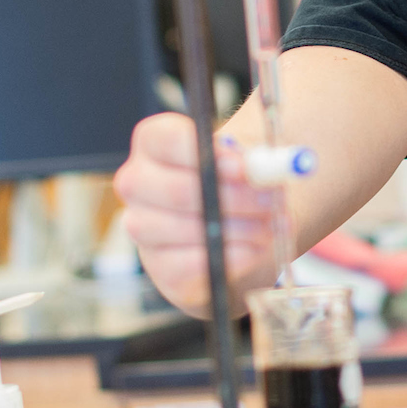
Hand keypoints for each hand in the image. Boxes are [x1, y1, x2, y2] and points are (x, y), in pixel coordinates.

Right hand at [113, 110, 281, 315]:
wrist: (235, 224)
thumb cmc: (236, 182)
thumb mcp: (247, 160)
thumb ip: (253, 160)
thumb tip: (256, 168)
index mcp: (153, 143)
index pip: (167, 139)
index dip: (209, 155)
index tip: (244, 168)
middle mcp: (137, 182)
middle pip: (177, 190)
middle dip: (233, 198)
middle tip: (270, 200)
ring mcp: (141, 227)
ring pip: (186, 230)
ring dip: (238, 229)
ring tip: (268, 226)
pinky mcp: (159, 268)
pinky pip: (192, 266)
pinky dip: (231, 258)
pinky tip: (253, 249)